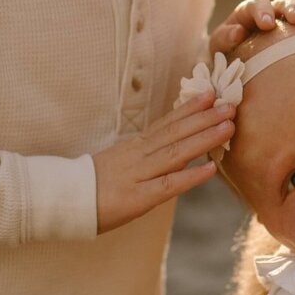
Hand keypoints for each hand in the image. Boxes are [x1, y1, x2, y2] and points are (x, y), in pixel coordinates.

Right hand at [92, 92, 233, 232]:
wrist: (64, 200)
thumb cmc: (92, 185)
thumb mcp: (119, 162)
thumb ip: (145, 155)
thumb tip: (173, 153)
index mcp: (135, 146)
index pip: (166, 123)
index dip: (189, 109)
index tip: (210, 94)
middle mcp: (139, 155)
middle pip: (175, 132)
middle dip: (205, 118)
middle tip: (230, 104)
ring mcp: (139, 174)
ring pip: (176, 153)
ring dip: (204, 138)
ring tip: (227, 126)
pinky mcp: (138, 197)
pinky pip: (168, 185)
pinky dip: (190, 176)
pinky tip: (210, 169)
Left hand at [209, 0, 294, 55]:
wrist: (239, 69)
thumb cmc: (227, 58)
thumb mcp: (219, 49)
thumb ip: (223, 40)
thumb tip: (237, 33)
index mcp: (249, 14)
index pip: (255, 5)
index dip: (261, 11)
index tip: (266, 23)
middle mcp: (272, 13)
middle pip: (284, 3)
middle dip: (292, 9)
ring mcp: (291, 22)